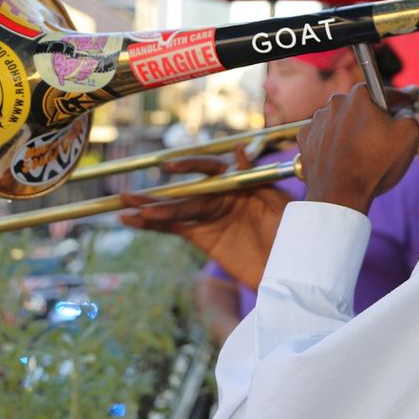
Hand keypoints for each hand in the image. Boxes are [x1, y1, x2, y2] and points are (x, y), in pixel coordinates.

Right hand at [119, 146, 291, 289]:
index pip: (210, 170)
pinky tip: (132, 220)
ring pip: (175, 211)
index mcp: (239, 182)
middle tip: (130, 195)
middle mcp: (222, 196)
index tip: (171, 167)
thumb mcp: (281, 202)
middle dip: (158, 196)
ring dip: (150, 209)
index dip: (190, 167)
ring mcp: (211, 217)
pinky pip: (176, 229)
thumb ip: (256, 178)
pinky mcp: (205, 238)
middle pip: (186, 193)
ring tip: (123, 205)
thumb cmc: (293, 230)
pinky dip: (153, 225)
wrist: (294, 266)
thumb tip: (238, 151)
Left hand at [298, 83, 418, 213]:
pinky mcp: (307, 139)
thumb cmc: (374, 166)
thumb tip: (404, 114)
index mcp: (360, 96)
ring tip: (362, 154)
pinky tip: (344, 158)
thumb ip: (410, 116)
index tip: (408, 104)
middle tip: (384, 139)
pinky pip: (326, 135)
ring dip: (353, 131)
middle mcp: (335, 103)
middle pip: (363, 107)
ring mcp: (317, 120)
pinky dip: (335, 143)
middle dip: (374, 119)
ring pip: (343, 121)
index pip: (388, 93)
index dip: (402, 102)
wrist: (339, 196)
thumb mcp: (409, 136)